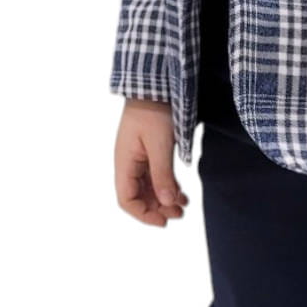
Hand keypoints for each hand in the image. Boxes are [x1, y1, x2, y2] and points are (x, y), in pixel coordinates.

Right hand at [115, 97, 188, 226]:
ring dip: (163, 199)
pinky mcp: (150, 152)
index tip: (164, 221)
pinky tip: (181, 193)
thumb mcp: (159, 145)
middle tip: (179, 213)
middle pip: (138, 196)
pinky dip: (167, 187)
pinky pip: (155, 176)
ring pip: (148, 188)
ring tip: (182, 206)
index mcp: (124, 162)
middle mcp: (128, 163)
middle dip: (157, 208)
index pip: (126, 199)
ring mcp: (139, 158)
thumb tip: (166, 203)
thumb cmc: (153, 112)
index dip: (143, 214)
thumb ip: (162, 175)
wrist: (156, 86)